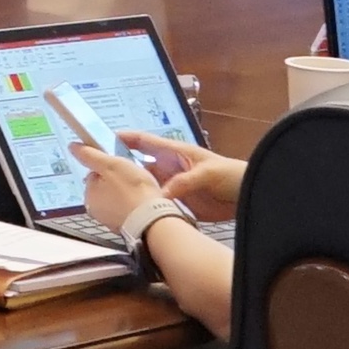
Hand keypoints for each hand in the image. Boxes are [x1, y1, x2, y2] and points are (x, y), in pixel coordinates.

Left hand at [69, 135, 177, 235]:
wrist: (152, 219)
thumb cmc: (134, 191)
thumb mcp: (110, 164)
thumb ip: (90, 155)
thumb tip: (73, 147)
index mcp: (89, 194)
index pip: (95, 172)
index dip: (110, 165)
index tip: (122, 165)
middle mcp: (95, 209)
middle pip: (106, 185)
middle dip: (118, 179)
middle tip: (133, 176)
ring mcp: (110, 218)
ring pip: (117, 196)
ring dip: (127, 191)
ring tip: (141, 188)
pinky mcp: (124, 225)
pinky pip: (127, 208)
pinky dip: (133, 203)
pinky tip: (143, 200)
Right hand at [116, 131, 246, 216]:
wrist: (248, 196)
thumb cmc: (231, 175)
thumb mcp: (208, 173)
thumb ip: (185, 181)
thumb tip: (162, 194)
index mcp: (177, 153)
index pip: (147, 142)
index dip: (128, 138)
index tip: (105, 138)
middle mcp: (171, 167)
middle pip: (141, 164)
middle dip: (122, 165)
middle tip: (100, 170)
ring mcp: (174, 185)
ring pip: (147, 184)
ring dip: (133, 187)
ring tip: (109, 191)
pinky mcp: (179, 202)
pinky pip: (158, 202)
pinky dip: (146, 204)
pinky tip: (132, 209)